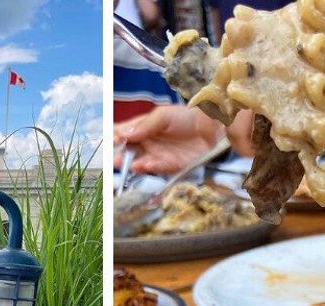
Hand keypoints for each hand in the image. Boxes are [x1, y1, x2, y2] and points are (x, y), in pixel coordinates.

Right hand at [114, 105, 254, 174]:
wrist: (214, 129)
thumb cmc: (188, 117)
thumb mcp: (164, 115)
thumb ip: (145, 124)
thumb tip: (124, 134)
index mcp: (142, 127)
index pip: (121, 133)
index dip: (113, 138)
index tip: (110, 141)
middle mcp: (146, 142)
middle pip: (125, 151)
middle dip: (116, 155)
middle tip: (111, 159)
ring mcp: (156, 156)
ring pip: (135, 163)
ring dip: (128, 165)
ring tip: (122, 163)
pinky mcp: (167, 167)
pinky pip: (152, 171)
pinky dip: (145, 169)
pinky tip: (140, 166)